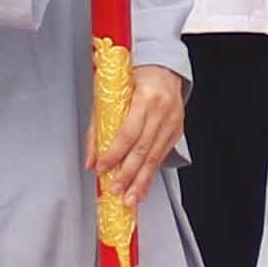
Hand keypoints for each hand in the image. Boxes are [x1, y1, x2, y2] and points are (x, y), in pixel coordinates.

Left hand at [93, 60, 187, 207]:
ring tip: (131, 199)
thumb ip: (98, 128)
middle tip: (117, 191)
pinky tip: (143, 187)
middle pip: (143, 149)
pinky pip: (162, 156)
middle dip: (129, 174)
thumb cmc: (134, 78)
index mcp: (144, 98)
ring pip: (155, 157)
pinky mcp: (176, 131)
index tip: (102, 167)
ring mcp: (172, 122)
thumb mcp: (111, 97)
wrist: (164, 67)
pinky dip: (151, 174)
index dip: (115, 153)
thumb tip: (90, 159)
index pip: (128, 132)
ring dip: (141, 181)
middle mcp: (161, 112)